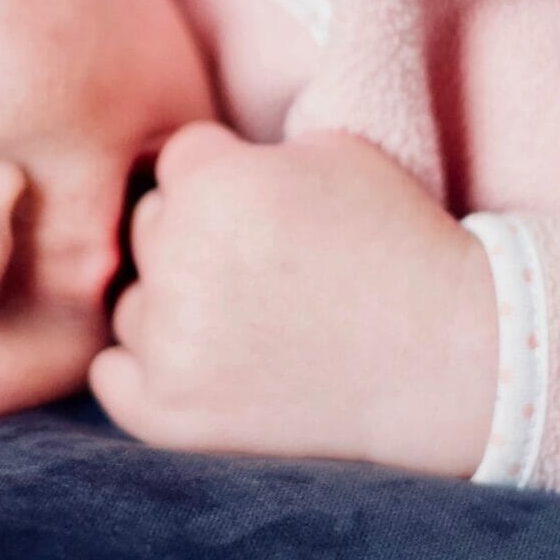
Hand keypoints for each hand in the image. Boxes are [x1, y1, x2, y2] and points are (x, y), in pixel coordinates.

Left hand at [91, 122, 498, 477]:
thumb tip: (171, 163)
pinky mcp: (170, 412)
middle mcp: (180, 259)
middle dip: (197, 238)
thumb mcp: (329, 149)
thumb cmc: (396, 243)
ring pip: (134, 302)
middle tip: (269, 269)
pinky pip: (112, 376)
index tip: (277, 212)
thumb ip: (240, 147)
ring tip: (256, 319)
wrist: (448, 357)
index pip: (176, 162)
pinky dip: (145, 371)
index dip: (228, 180)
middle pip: (148, 228)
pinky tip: (203, 362)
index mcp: (211, 184)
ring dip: (176, 306)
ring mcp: (171, 343)